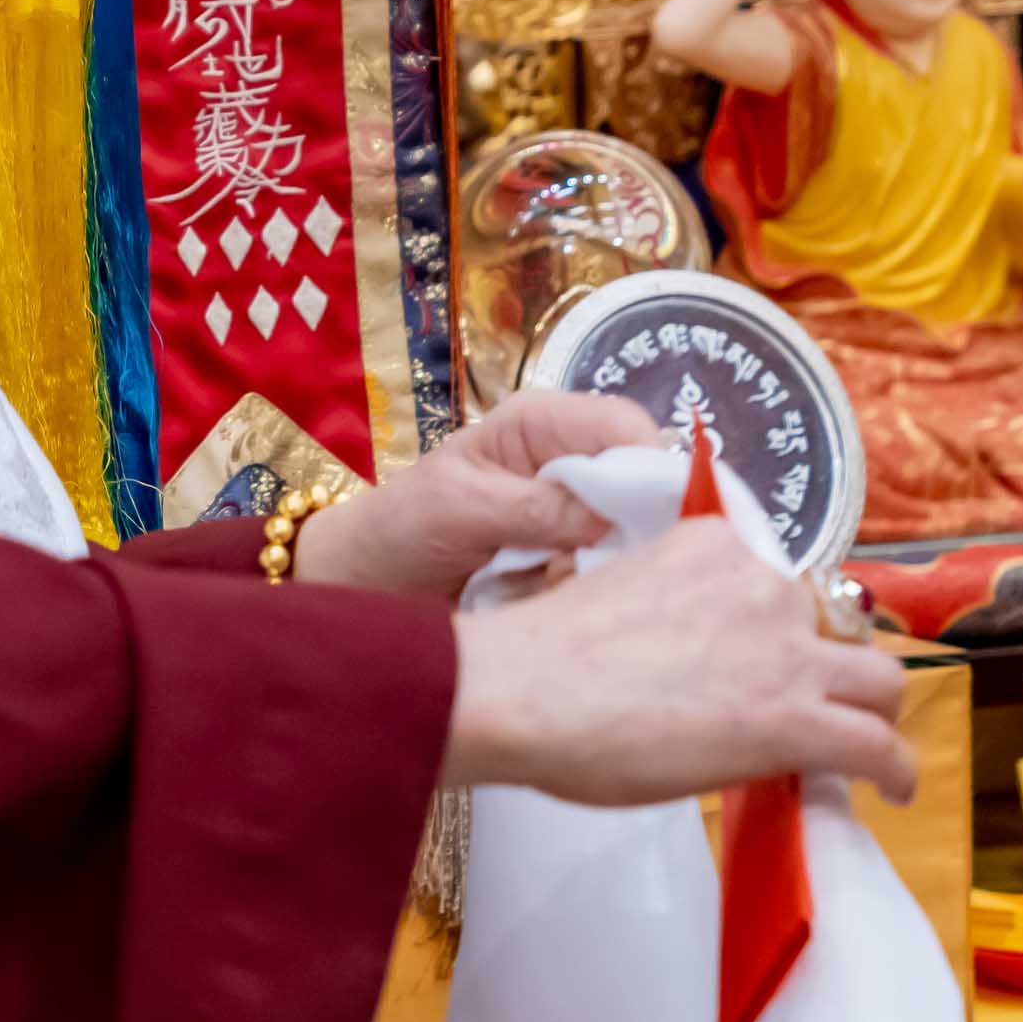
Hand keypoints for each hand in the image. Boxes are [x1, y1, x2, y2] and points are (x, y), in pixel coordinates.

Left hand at [298, 391, 654, 598]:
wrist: (367, 581)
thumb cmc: (402, 527)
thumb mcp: (459, 511)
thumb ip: (533, 509)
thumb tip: (611, 518)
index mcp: (541, 423)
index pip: (627, 428)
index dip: (652, 470)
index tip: (655, 526)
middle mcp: (569, 461)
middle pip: (645, 486)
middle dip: (629, 531)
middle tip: (580, 566)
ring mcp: (576, 514)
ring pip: (633, 539)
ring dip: (598, 571)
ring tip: (541, 585)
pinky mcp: (573, 559)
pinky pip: (606, 575)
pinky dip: (581, 594)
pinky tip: (539, 598)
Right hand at [442, 519, 917, 804]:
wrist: (522, 690)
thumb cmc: (542, 657)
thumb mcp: (621, 594)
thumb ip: (673, 611)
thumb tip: (686, 663)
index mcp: (716, 547)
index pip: (780, 582)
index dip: (786, 627)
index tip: (774, 658)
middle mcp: (765, 586)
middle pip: (841, 623)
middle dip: (838, 664)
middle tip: (818, 700)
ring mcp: (788, 651)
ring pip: (878, 681)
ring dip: (873, 714)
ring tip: (866, 746)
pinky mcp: (798, 718)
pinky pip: (876, 746)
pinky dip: (894, 771)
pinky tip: (891, 789)